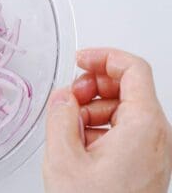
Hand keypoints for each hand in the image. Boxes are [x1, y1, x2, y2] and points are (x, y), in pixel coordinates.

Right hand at [43, 48, 171, 192]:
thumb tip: (62, 95)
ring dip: (92, 108)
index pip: (133, 69)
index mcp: (144, 125)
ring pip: (123, 108)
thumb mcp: (63, 157)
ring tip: (68, 126)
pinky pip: (123, 129)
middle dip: (94, 86)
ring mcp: (152, 148)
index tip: (80, 59)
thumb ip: (60, 115)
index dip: (104, 57)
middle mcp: (156, 134)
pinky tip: (79, 142)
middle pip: (128, 87)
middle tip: (67, 97)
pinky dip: (99, 126)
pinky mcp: (144, 160)